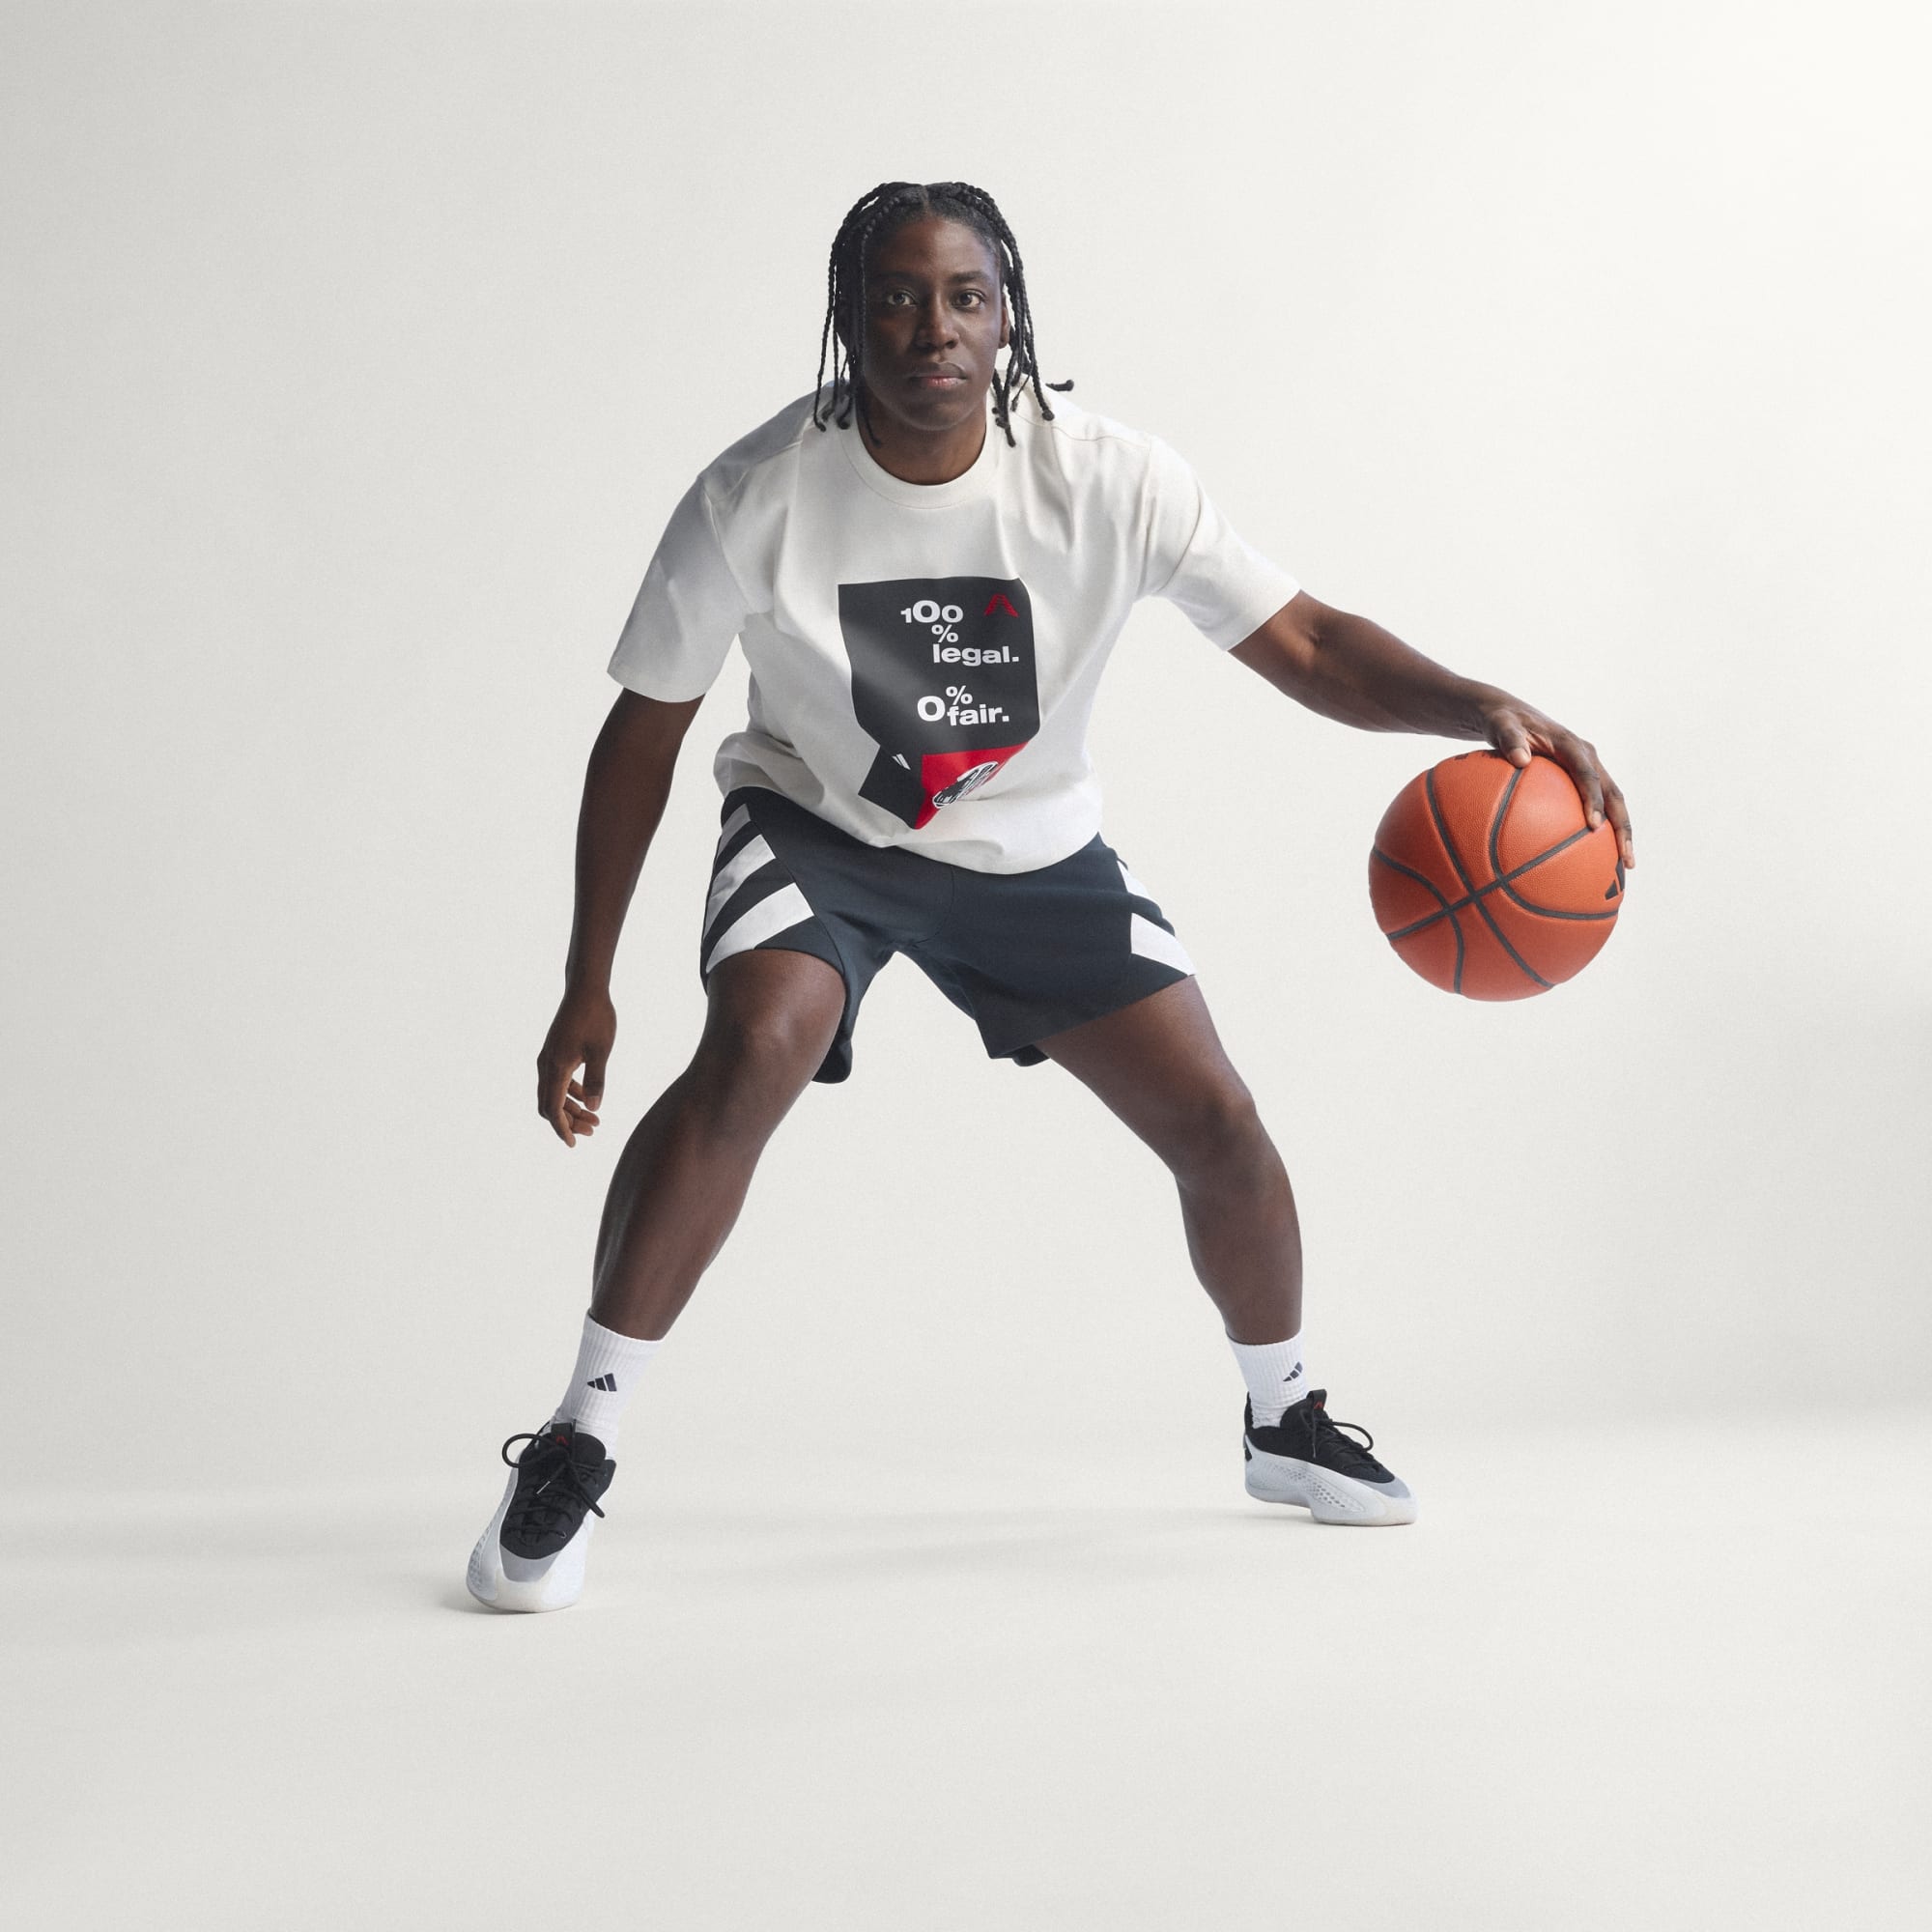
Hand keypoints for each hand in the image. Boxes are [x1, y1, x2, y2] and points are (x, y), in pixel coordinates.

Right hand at [536, 984, 616, 1146]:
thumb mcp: (601, 1051)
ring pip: (554, 1093)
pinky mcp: (555, 1052)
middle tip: (593, 1131)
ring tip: (595, 1119)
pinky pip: (557, 1081)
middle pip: (550, 1105)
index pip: (553, 1108)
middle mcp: (546, 1064)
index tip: (573, 1144)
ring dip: (571, 1109)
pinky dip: (570, 1093)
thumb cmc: (596, 1017)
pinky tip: (589, 1098)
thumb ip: (597, 1081)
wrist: (586, 989)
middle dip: (568, 1122)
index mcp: (556, 1066)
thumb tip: (594, 1108)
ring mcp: (549, 1058)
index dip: (562, 1129)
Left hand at [1480, 699, 1634, 868]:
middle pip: (1613, 794)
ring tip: (1625, 866)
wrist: (1512, 717)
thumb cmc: (1503, 723)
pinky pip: (1598, 805)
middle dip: (1621, 825)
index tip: (1593, 825)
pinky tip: (1597, 858)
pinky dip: (1603, 830)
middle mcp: (1588, 757)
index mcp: (1570, 745)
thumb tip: (1520, 759)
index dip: (1593, 798)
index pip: (1587, 773)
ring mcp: (1590, 769)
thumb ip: (1509, 740)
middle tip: (1624, 857)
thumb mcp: (1501, 725)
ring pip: (1614, 802)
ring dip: (1621, 832)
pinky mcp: (1585, 780)